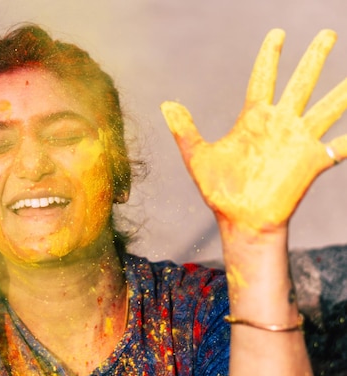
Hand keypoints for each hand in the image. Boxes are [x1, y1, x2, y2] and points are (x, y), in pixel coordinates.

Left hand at [161, 29, 346, 232]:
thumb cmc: (220, 191)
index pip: (263, 79)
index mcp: (253, 119)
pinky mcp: (312, 161)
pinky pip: (339, 146)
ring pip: (328, 106)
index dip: (270, 57)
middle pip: (300, 83)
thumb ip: (185, 130)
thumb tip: (166, 104)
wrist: (240, 220)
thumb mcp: (197, 157)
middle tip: (328, 33)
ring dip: (343, 89)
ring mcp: (298, 141)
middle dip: (314, 58)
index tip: (278, 34)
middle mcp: (279, 124)